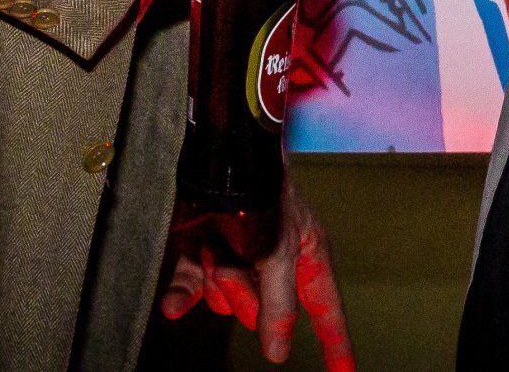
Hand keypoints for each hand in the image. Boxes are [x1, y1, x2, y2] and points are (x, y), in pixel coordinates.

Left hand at [161, 177, 353, 368]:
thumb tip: (278, 352)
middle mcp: (269, 264)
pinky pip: (191, 287)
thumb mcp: (280, 250)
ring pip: (224, 301)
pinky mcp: (203, 253)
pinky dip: (182, 295)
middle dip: (245, 291)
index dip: (336, 344)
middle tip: (239, 262)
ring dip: (217, 278)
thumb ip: (280, 303)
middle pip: (260, 312)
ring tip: (218, 247)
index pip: (325, 310)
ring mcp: (235, 259)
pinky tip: (172, 308)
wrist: (218, 156)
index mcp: (302, 258)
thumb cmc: (262, 194)